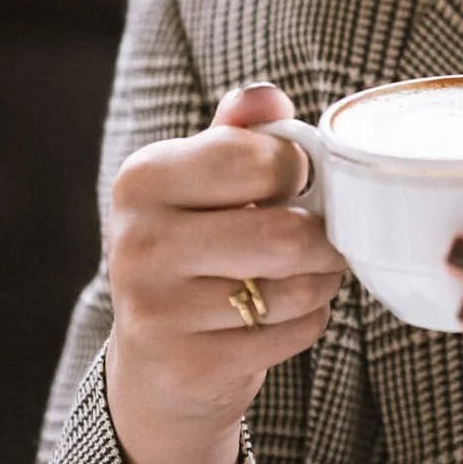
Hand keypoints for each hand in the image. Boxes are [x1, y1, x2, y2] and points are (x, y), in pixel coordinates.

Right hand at [106, 82, 345, 463]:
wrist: (156, 362)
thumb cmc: (194, 252)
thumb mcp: (201, 182)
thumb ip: (237, 134)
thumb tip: (267, 97)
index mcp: (143, 179)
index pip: (256, 158)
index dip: (298, 170)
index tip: (297, 183)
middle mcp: (139, 242)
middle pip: (284, 233)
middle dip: (323, 237)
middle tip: (323, 238)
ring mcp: (158, 310)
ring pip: (294, 288)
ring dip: (321, 280)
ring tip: (308, 274)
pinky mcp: (190, 365)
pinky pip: (293, 332)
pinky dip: (308, 321)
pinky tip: (284, 316)